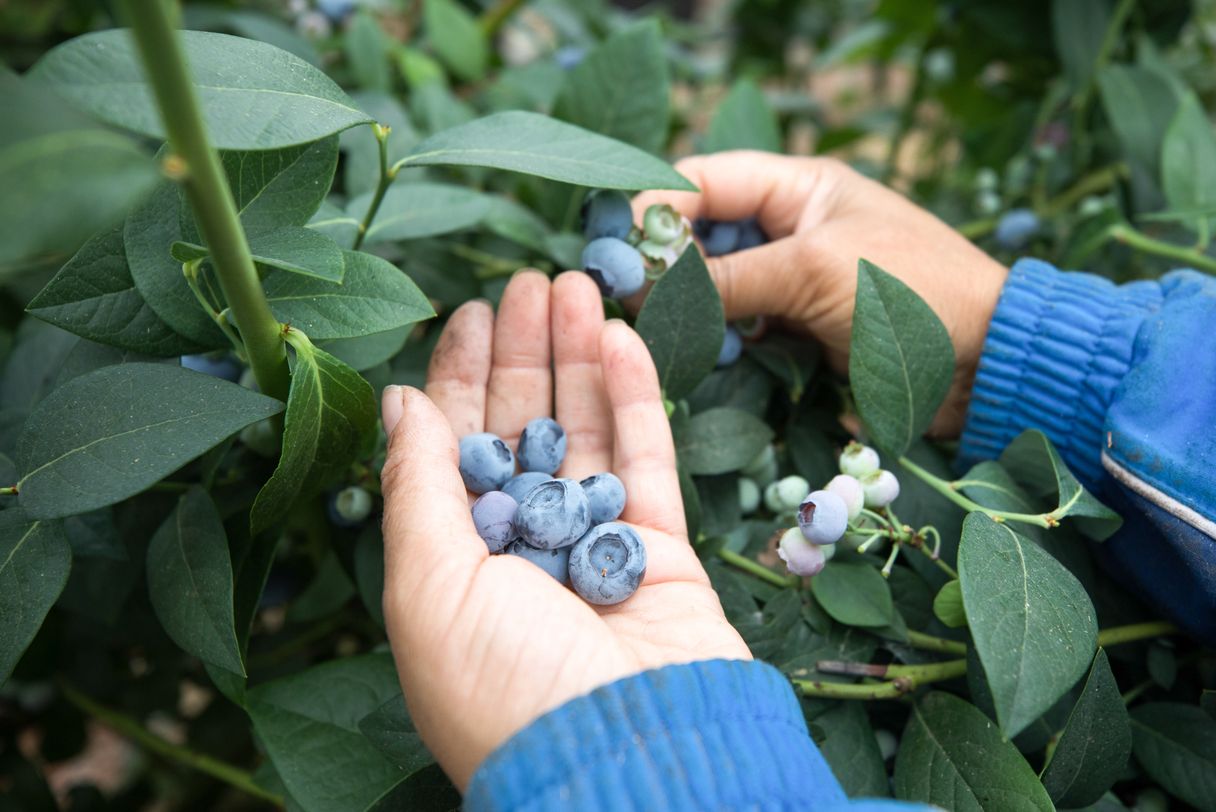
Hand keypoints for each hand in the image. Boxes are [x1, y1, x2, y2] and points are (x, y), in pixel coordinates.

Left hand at [379, 271, 750, 789]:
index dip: (459, 377)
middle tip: (531, 280)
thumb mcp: (428, 587)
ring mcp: (594, 546)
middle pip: (523, 429)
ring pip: (586, 432)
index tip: (469, 310)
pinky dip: (635, 398)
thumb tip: (398, 401)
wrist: (626, 758)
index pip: (454, 449)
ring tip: (578, 284)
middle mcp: (523, 548)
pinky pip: (646, 459)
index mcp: (456, 561)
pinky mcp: (660, 549)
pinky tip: (621, 337)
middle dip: (523, 354)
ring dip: (579, 358)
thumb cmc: (504, 686)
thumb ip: (416, 487)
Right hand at [632, 152, 1007, 435]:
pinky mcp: (797, 330)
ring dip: (683, 306)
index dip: (655, 208)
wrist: (982, 365)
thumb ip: (727, 278)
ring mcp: (792, 281)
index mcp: (800, 186)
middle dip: (661, 262)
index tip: (617, 250)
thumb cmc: (909, 295)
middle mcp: (790, 227)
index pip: (704, 180)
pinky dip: (711, 338)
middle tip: (623, 299)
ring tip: (648, 329)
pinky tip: (687, 354)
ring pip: (713, 285)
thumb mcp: (812, 271)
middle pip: (701, 234)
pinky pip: (738, 327)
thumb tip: (645, 289)